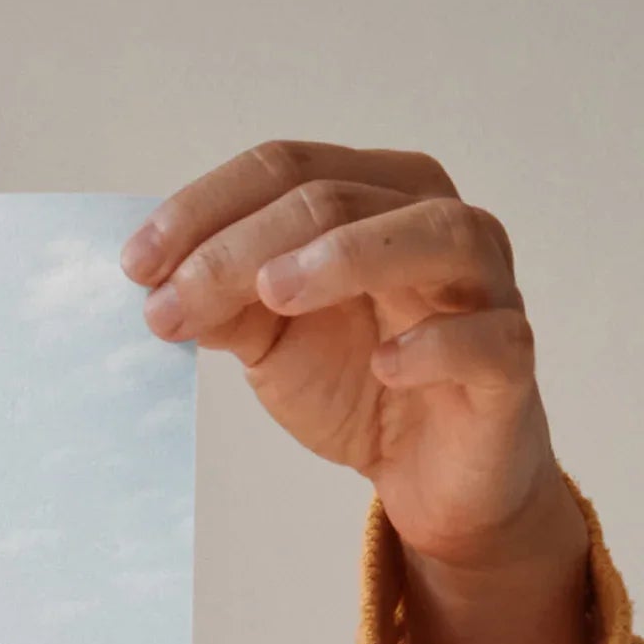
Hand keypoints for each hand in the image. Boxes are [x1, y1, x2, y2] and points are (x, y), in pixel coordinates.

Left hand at [128, 140, 610, 643]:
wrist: (430, 474)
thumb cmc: (359, 382)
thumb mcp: (272, 339)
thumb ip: (225, 302)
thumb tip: (157, 282)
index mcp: (377, 196)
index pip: (286, 168)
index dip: (205, 208)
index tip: (135, 265)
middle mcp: (437, 221)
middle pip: (338, 198)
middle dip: (241, 247)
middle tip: (170, 301)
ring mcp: (485, 287)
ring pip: (431, 236)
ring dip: (346, 256)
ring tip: (272, 293)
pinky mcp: (509, 362)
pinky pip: (486, 337)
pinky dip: (435, 344)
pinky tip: (385, 363)